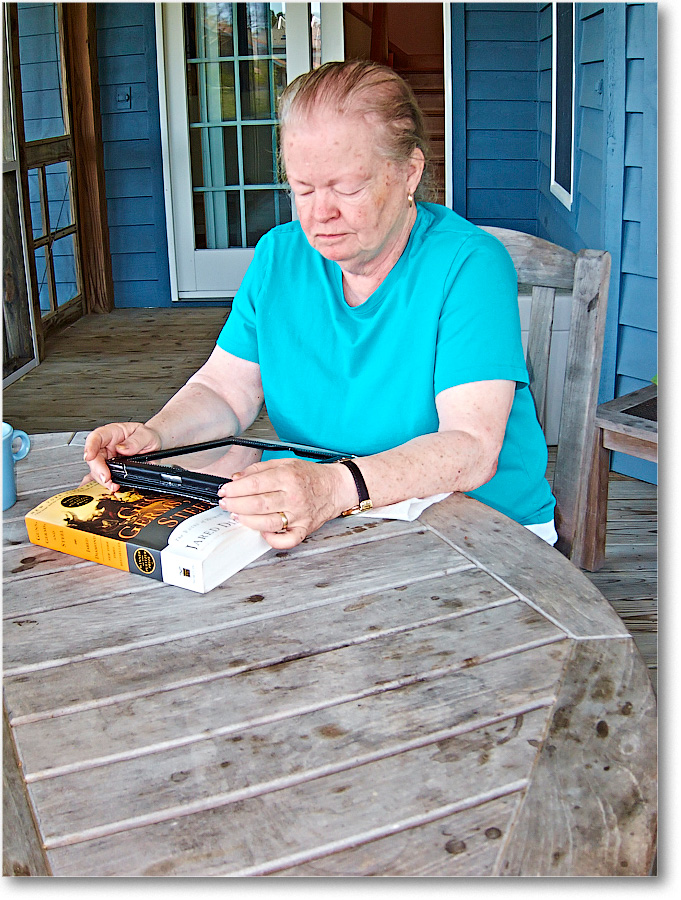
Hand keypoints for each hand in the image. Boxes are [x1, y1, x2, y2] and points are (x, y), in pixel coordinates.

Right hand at [82, 422, 161, 490]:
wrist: (154, 446)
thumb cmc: (148, 436)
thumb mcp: (147, 435)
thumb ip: (136, 441)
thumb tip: (122, 448)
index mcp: (113, 433)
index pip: (96, 437)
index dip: (90, 446)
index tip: (89, 456)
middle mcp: (107, 446)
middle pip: (94, 457)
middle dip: (98, 470)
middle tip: (106, 478)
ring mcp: (108, 459)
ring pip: (97, 470)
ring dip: (102, 479)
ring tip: (113, 485)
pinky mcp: (111, 470)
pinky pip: (104, 478)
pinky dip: (106, 484)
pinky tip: (111, 487)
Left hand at [217, 458, 354, 548]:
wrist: (335, 487)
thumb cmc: (310, 476)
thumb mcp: (285, 463)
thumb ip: (259, 469)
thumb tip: (237, 478)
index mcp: (288, 477)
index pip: (254, 484)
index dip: (235, 488)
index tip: (224, 490)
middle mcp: (294, 497)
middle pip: (257, 504)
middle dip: (235, 505)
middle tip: (225, 504)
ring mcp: (299, 515)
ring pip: (267, 523)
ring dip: (247, 521)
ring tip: (236, 516)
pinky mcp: (304, 529)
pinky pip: (287, 540)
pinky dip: (272, 540)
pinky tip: (262, 532)